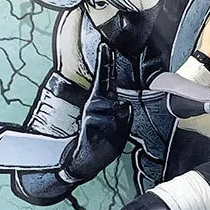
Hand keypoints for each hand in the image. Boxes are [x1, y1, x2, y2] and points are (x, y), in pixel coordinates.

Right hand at [61, 43, 132, 181]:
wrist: (83, 162)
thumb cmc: (100, 142)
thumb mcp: (113, 126)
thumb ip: (121, 114)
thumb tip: (125, 107)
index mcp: (98, 103)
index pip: (103, 79)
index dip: (105, 63)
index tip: (106, 47)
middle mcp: (95, 105)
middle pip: (108, 89)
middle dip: (109, 80)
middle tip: (106, 65)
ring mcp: (94, 113)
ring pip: (119, 110)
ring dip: (118, 123)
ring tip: (107, 135)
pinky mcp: (92, 122)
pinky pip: (116, 123)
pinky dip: (117, 131)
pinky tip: (107, 138)